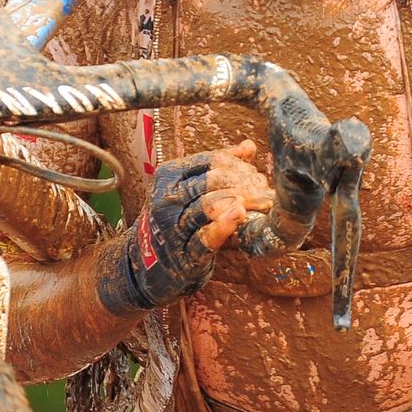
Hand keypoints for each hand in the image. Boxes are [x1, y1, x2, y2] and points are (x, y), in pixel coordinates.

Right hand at [96, 140, 270, 315]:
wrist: (144, 265)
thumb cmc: (175, 221)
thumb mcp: (189, 188)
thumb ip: (219, 167)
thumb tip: (248, 146)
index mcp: (169, 175)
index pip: (211, 160)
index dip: (240, 165)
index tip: (258, 175)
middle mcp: (167, 198)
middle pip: (213, 181)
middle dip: (246, 183)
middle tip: (267, 191)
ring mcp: (172, 227)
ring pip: (209, 205)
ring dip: (243, 201)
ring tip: (265, 203)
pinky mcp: (183, 255)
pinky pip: (205, 237)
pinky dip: (224, 225)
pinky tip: (240, 215)